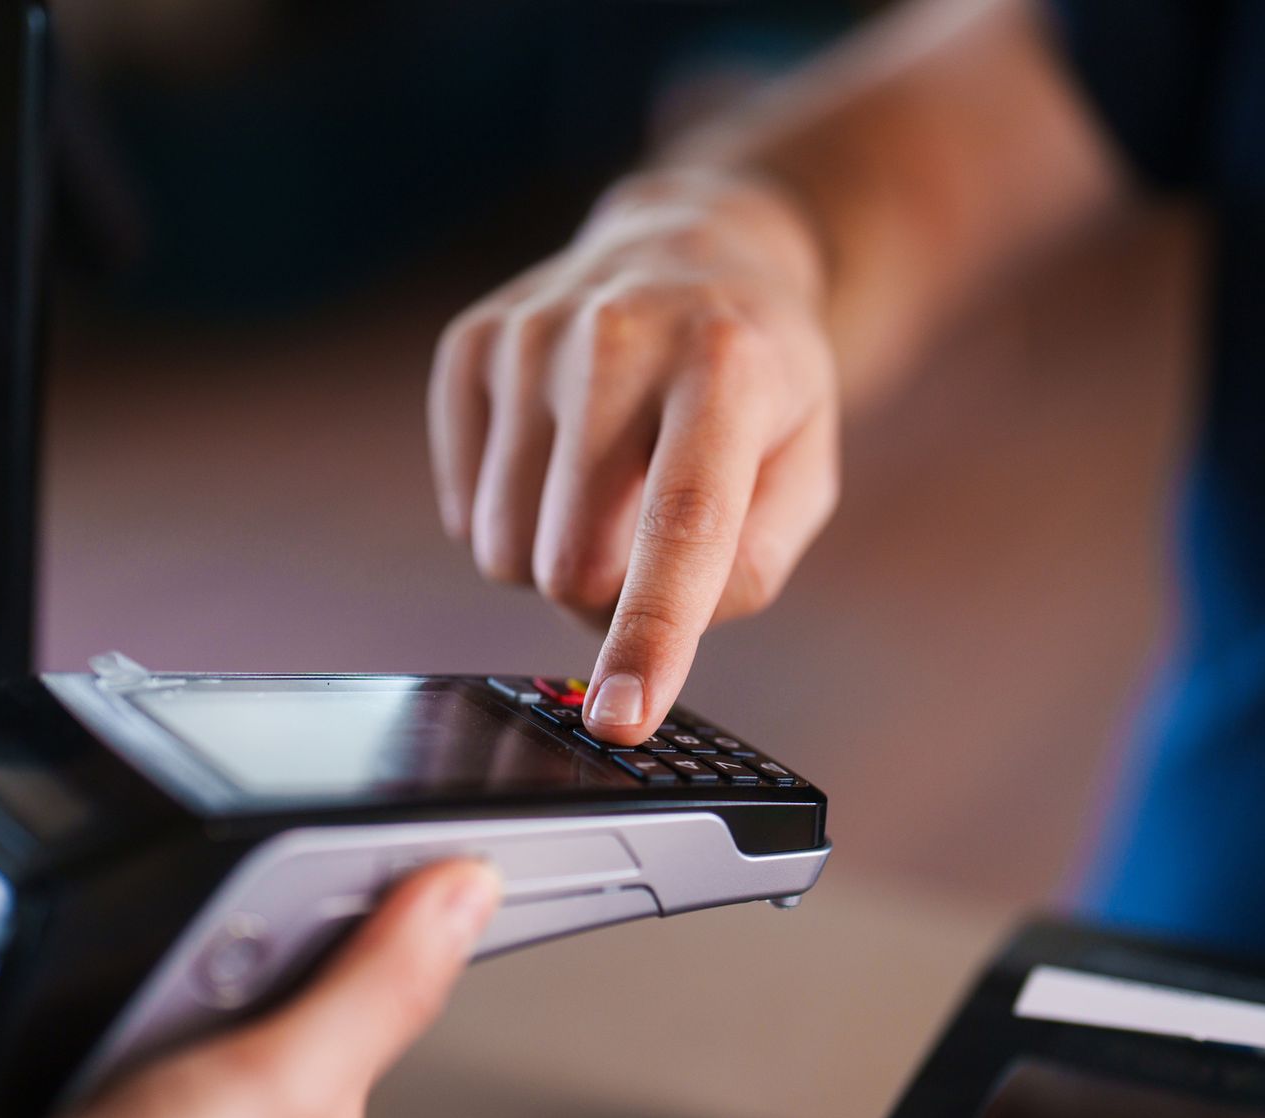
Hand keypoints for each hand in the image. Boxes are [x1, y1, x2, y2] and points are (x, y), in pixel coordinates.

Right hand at [0, 859, 500, 1117]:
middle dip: (237, 877)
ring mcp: (147, 1073)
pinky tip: (57, 950)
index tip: (388, 797)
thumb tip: (470, 891)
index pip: (377, 944)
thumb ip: (372, 988)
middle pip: (263, 928)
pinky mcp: (61, 1074)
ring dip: (145, 913)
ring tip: (133, 902)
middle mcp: (239, 1074)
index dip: (385, 868)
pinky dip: (66, 956)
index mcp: (319, 1076)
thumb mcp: (276, 1089)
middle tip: (215, 860)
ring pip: (168, 948)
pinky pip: (77, 982)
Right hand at [429, 170, 840, 743]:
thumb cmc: (757, 386)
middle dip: (611, 592)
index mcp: (726, 367)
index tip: (623, 720)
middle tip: (652, 534)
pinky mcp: (468, 347)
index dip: (650, 633)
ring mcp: (529, 335)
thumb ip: (750, 565)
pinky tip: (560, 454)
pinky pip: (461, 513)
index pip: (681, 525)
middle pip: (575, 562)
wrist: (694, 251)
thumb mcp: (803, 470)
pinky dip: (513, 515)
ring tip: (610, 486)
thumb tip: (652, 631)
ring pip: (505, 548)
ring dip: (559, 556)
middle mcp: (618, 335)